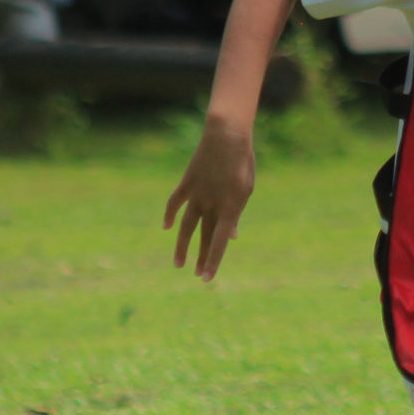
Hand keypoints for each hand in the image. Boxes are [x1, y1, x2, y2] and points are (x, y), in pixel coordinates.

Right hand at [164, 118, 255, 280]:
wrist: (227, 135)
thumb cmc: (241, 163)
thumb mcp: (246, 190)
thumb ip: (236, 215)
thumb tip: (232, 237)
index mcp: (230, 207)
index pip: (219, 241)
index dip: (213, 260)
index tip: (206, 278)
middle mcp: (211, 203)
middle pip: (204, 236)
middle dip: (201, 257)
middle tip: (198, 275)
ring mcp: (197, 193)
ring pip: (186, 226)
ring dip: (182, 245)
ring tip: (179, 263)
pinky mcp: (187, 182)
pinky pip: (175, 202)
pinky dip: (170, 215)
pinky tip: (167, 228)